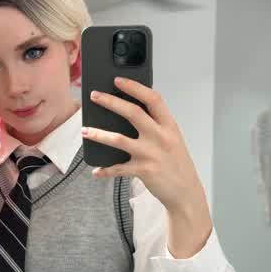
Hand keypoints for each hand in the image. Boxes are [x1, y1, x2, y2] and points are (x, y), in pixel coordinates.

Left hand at [81, 76, 205, 212]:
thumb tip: (127, 110)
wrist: (185, 192)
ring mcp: (152, 154)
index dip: (134, 87)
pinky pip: (118, 168)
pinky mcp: (144, 170)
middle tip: (94, 96)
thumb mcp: (172, 138)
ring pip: (119, 139)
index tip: (118, 80)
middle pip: (133, 113)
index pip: (153, 99)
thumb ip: (156, 125)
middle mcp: (161, 137)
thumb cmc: (176, 163)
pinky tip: (96, 170)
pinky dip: (105, 170)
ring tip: (85, 131)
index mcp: (169, 126)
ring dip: (99, 134)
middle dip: (110, 102)